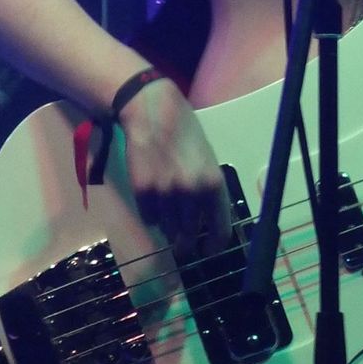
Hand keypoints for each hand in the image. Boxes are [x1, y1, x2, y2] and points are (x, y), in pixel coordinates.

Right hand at [117, 80, 232, 257]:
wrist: (154, 113)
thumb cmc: (186, 134)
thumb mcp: (208, 161)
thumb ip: (209, 191)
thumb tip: (210, 220)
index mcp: (214, 184)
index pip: (220, 231)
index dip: (214, 246)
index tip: (209, 250)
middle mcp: (192, 193)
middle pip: (190, 237)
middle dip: (188, 241)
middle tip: (185, 240)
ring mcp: (166, 194)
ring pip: (169, 231)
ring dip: (170, 227)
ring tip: (170, 210)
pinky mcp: (142, 192)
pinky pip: (149, 219)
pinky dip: (152, 215)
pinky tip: (155, 199)